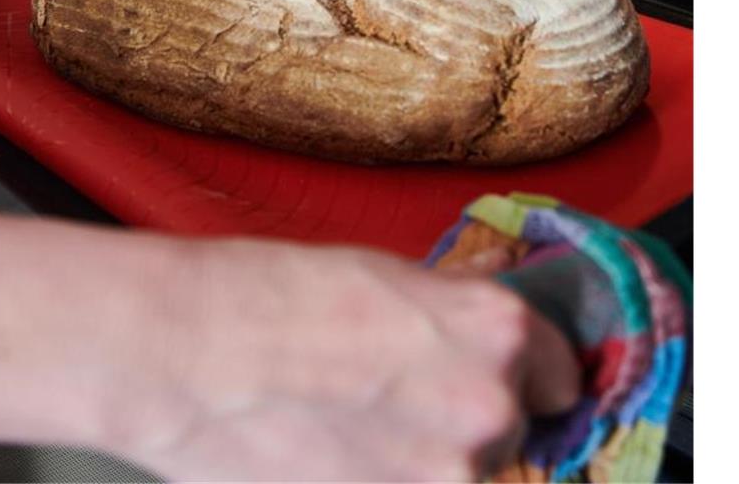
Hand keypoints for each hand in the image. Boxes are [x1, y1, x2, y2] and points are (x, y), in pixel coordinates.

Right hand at [108, 239, 580, 481]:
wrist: (179, 351)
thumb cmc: (262, 294)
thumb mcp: (377, 274)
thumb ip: (450, 309)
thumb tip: (483, 314)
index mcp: (496, 332)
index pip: (559, 374)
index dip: (517, 372)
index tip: (488, 375)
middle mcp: (486, 411)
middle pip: (506, 431)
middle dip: (459, 417)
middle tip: (387, 396)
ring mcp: (440, 480)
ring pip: (454, 473)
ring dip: (416, 456)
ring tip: (341, 425)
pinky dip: (374, 477)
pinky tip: (324, 450)